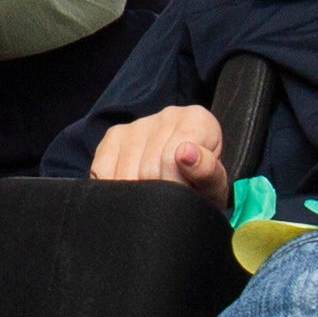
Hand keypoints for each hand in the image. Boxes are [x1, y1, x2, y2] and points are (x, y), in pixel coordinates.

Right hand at [88, 103, 229, 204]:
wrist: (190, 184)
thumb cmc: (202, 185)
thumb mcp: (214, 186)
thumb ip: (207, 172)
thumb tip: (187, 152)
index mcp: (197, 120)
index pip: (170, 159)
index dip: (176, 187)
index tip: (184, 197)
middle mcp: (167, 115)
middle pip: (147, 166)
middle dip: (157, 193)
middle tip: (170, 201)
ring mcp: (138, 124)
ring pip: (124, 171)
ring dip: (136, 194)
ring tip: (154, 196)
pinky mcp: (114, 136)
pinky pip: (103, 169)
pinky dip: (114, 187)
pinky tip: (132, 190)